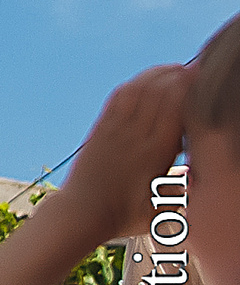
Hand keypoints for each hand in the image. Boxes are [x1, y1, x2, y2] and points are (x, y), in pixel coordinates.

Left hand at [49, 64, 189, 245]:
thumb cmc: (126, 215)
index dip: (190, 86)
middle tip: (194, 69)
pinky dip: (134, 84)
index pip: (175, 106)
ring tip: (174, 70)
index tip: (203, 77)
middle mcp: (135, 136)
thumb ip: (184, 187)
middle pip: (159, 92)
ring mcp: (115, 130)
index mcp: (156, 152)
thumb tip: (197, 174)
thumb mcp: (165, 206)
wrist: (81, 215)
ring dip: (156, 75)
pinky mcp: (99, 130)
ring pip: (138, 90)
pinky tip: (145, 81)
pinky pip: (117, 99)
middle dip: (178, 75)